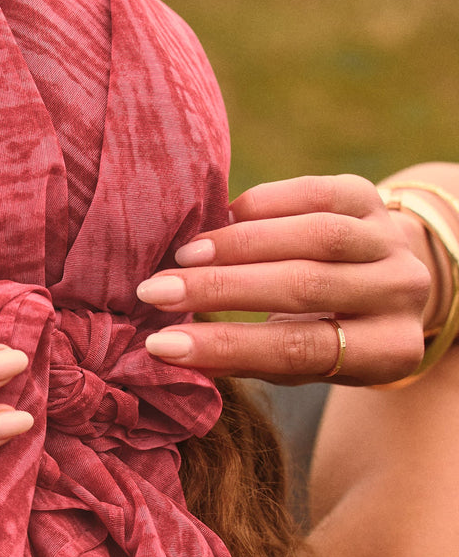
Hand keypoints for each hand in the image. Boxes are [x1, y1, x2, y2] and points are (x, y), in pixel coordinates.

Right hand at [137, 174, 429, 385]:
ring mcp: (390, 240)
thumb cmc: (324, 335)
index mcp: (386, 350)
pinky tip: (223, 218)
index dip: (227, 346)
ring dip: (239, 244)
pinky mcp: (371, 197)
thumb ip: (247, 357)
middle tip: (157, 292)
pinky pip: (317, 194)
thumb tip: (167, 351)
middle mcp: (400, 292)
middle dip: (222, 290)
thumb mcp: (299, 363)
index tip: (162, 344)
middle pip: (305, 288)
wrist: (382, 285)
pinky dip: (264, 204)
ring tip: (184, 256)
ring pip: (314, 236)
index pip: (298, 350)